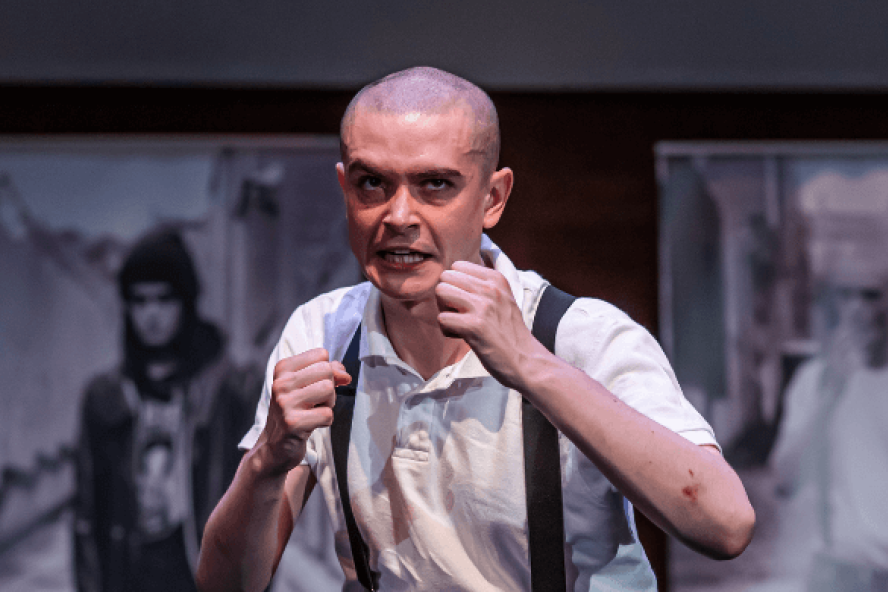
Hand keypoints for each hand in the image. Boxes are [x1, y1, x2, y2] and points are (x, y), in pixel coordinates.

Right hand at [261, 348, 351, 474]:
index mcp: (283, 368)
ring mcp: (285, 402)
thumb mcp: (307, 386)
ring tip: (314, 411)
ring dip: (328, 404)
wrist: (275, 445)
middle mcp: (281, 383)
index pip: (321, 354)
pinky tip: (312, 424)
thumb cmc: (296, 410)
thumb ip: (329, 373)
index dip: (328, 371)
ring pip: (328, 389)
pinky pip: (327, 414)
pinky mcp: (293, 422)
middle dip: (329, 388)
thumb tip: (345, 375)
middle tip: (316, 401)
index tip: (316, 384)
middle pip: (326, 370)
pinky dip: (326, 421)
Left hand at [435, 260, 541, 389]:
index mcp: (497, 279)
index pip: (457, 266)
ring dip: (444, 310)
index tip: (467, 301)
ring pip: (441, 292)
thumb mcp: (504, 298)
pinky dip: (447, 330)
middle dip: (446, 296)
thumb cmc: (510, 332)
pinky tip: (461, 336)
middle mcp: (490, 288)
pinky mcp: (474, 325)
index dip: (456, 284)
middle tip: (459, 313)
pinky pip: (442, 318)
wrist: (525, 360)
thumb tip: (463, 269)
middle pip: (446, 278)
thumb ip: (484, 285)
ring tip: (459, 322)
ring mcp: (482, 306)